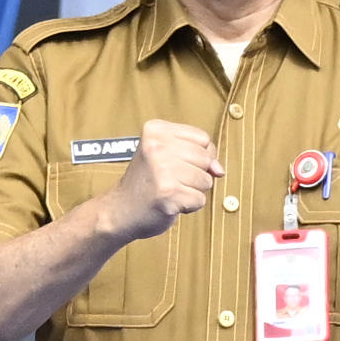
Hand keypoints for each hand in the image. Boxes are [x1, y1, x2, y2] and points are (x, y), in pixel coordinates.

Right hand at [115, 122, 225, 240]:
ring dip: (192, 191)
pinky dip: (189, 206)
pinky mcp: (168, 193)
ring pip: (206, 180)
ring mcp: (162, 169)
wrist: (120, 210)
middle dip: (195, 174)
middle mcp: (158, 145)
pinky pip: (200, 200)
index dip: (198, 156)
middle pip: (206, 159)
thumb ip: (198, 155)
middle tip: (170, 180)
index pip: (203, 138)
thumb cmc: (147, 182)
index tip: (175, 164)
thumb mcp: (167, 155)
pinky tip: (169, 203)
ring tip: (170, 191)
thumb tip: (220, 170)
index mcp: (156, 130)